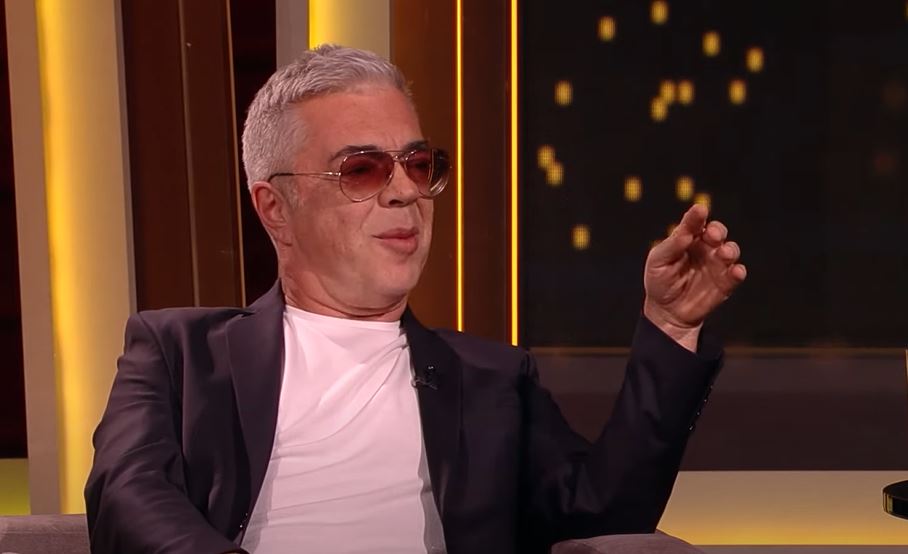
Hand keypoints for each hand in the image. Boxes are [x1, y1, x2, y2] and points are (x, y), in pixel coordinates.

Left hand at [643, 203, 746, 350]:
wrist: (666, 311)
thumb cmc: (659, 281)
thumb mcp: (658, 261)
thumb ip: (672, 246)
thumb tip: (685, 233)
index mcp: (687, 238)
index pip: (694, 223)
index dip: (697, 216)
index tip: (700, 210)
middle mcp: (705, 247)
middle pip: (717, 232)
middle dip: (717, 231)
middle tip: (712, 234)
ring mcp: (717, 264)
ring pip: (730, 250)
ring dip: (730, 250)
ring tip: (723, 254)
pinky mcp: (725, 282)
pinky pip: (736, 274)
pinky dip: (738, 272)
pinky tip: (736, 272)